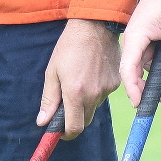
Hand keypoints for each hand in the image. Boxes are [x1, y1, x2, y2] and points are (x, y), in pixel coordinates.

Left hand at [36, 18, 119, 134]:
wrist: (95, 27)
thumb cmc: (69, 47)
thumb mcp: (52, 72)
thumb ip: (49, 100)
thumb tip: (43, 122)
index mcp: (76, 93)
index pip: (74, 128)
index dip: (66, 134)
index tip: (59, 131)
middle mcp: (94, 94)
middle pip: (85, 121)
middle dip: (74, 119)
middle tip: (65, 106)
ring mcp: (107, 89)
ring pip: (94, 107)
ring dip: (85, 103)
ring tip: (78, 80)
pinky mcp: (116, 83)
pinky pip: (103, 95)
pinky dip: (95, 91)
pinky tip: (90, 73)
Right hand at [120, 0, 160, 106]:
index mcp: (135, 38)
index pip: (128, 69)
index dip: (132, 88)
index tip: (139, 103)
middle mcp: (134, 44)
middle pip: (134, 74)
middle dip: (148, 88)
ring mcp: (140, 44)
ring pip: (146, 68)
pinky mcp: (147, 44)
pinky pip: (153, 60)